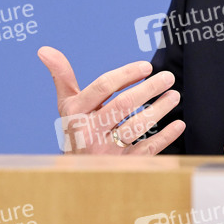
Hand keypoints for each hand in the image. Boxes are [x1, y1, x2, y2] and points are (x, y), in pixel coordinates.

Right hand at [39, 46, 184, 154]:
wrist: (77, 174)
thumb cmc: (77, 130)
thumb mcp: (67, 106)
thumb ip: (63, 77)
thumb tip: (44, 49)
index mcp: (76, 114)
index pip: (103, 88)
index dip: (126, 74)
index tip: (146, 66)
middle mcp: (89, 133)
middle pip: (123, 105)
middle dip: (148, 88)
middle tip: (168, 77)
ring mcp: (107, 152)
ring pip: (138, 126)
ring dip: (160, 109)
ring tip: (174, 95)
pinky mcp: (123, 165)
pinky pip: (148, 149)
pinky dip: (165, 136)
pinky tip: (178, 124)